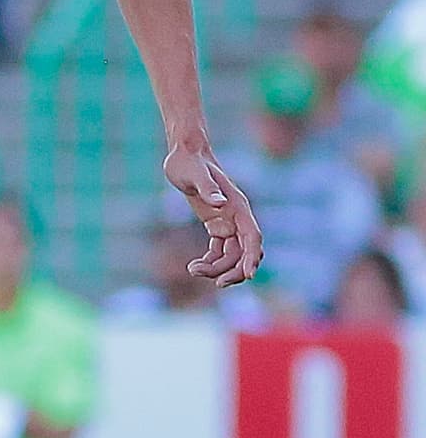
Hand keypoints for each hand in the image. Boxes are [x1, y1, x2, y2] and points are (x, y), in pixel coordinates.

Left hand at [164, 146, 262, 287]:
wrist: (185, 153)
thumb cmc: (189, 162)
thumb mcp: (195, 174)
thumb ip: (208, 188)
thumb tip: (219, 203)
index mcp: (238, 206)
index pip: (252, 236)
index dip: (252, 256)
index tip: (248, 275)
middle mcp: (236, 217)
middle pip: (245, 252)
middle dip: (235, 270)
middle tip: (217, 284)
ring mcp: (227, 222)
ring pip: (231, 255)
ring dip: (217, 268)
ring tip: (193, 269)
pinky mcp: (215, 224)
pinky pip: (219, 250)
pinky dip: (210, 261)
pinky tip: (194, 265)